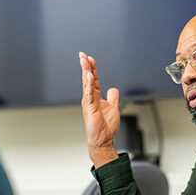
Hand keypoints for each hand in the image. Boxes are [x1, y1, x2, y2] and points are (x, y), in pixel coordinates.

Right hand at [79, 52, 119, 167]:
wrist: (103, 139)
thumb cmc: (106, 127)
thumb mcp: (113, 107)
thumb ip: (113, 97)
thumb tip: (113, 89)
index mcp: (95, 97)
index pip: (93, 80)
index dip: (92, 68)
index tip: (90, 58)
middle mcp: (90, 98)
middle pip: (88, 79)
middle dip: (85, 66)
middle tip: (82, 55)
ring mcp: (89, 103)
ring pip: (87, 84)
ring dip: (85, 71)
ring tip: (84, 60)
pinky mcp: (90, 108)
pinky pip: (89, 93)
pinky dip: (89, 84)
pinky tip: (89, 75)